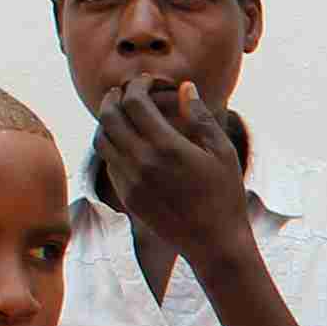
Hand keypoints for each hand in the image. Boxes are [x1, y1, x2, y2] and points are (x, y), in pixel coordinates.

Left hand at [95, 76, 253, 263]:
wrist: (214, 243)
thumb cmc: (225, 196)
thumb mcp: (222, 153)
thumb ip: (201, 117)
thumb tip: (186, 88)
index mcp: (167, 147)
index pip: (135, 102)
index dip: (139, 85)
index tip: (150, 82)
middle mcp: (142, 162)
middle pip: (109, 116)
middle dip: (115, 97)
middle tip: (125, 90)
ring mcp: (130, 181)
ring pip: (101, 139)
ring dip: (107, 120)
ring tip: (119, 112)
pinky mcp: (127, 196)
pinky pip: (108, 162)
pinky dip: (111, 145)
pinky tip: (126, 141)